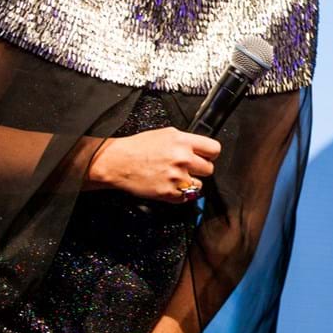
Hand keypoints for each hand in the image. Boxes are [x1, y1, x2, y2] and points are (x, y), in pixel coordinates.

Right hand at [87, 127, 220, 202]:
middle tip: (188, 169)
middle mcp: (182, 158)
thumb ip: (186, 141)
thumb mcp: (166, 134)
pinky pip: (186, 198)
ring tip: (177, 178)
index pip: (214, 149)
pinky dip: (180, 194)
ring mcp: (176, 177)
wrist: (118, 162)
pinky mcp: (169, 192)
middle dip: (200, 169)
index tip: (206, 157)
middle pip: (209, 169)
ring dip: (190, 184)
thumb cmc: (138, 147)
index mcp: (183, 141)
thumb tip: (200, 148)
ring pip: (199, 185)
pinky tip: (170, 186)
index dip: (210, 154)